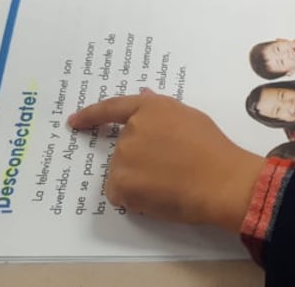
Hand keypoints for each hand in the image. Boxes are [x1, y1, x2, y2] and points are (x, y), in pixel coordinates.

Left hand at [68, 90, 264, 233]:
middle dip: (139, 158)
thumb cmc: (213, 149)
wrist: (221, 180)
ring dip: (137, 178)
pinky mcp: (120, 183)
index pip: (113, 108)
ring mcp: (123, 157)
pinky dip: (132, 196)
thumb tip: (143, 97)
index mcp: (149, 109)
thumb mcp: (191, 117)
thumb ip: (161, 108)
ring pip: (122, 171)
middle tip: (167, 169)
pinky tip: (157, 195)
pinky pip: (119, 192)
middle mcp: (131, 130)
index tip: (74, 121)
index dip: (91, 114)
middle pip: (123, 147)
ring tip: (169, 183)